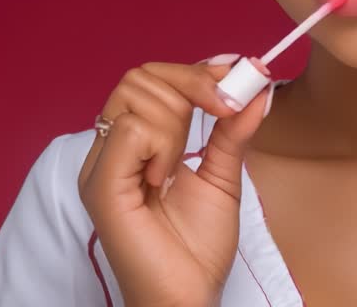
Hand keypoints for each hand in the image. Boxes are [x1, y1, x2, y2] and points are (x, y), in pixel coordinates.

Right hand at [78, 55, 271, 306]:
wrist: (186, 297)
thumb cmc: (197, 248)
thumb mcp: (223, 176)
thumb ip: (233, 131)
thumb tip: (256, 87)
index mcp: (135, 145)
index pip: (153, 80)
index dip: (194, 72)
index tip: (235, 76)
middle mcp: (112, 150)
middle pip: (141, 77)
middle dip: (190, 85)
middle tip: (221, 112)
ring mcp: (102, 166)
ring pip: (135, 96)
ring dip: (175, 122)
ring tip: (179, 166)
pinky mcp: (101, 187)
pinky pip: (130, 131)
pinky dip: (159, 145)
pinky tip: (164, 179)